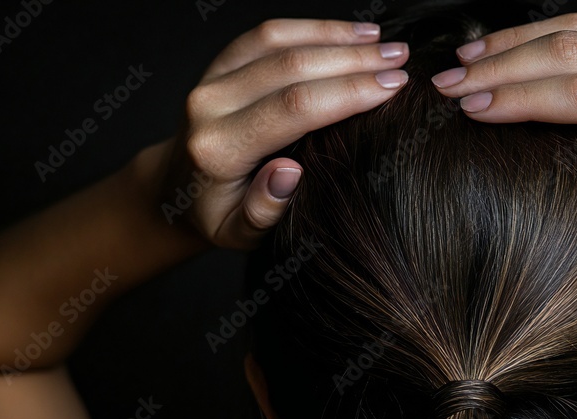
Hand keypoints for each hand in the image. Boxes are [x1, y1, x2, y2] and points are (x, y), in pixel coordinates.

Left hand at [157, 19, 409, 247]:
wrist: (173, 193)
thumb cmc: (216, 217)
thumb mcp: (239, 233)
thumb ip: (264, 209)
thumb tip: (289, 173)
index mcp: (219, 149)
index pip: (294, 107)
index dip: (349, 92)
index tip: (394, 87)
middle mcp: (209, 106)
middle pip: (291, 67)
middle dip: (354, 60)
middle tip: (403, 62)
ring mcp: (211, 79)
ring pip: (278, 40)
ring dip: (337, 36)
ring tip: (385, 43)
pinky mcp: (219, 65)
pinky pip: (266, 35)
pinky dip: (311, 27)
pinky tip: (350, 32)